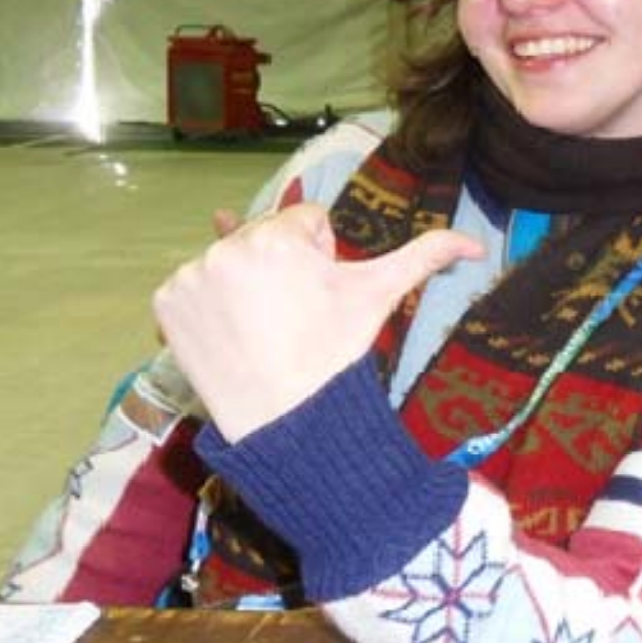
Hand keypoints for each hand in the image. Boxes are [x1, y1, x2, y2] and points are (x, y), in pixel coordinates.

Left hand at [153, 202, 483, 441]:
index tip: (317, 297)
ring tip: (260, 327)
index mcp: (280, 236)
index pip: (303, 222)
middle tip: (290, 317)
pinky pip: (190, 288)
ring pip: (229, 261)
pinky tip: (229, 334)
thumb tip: (476, 244)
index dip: (317, 257)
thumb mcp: (379, 295)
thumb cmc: (335, 352)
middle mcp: (228, 246)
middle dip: (279, 268)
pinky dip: (205, 308)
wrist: (286, 420)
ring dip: (243, 285)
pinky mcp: (165, 303)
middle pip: (263, 238)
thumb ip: (426, 255)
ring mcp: (191, 275)